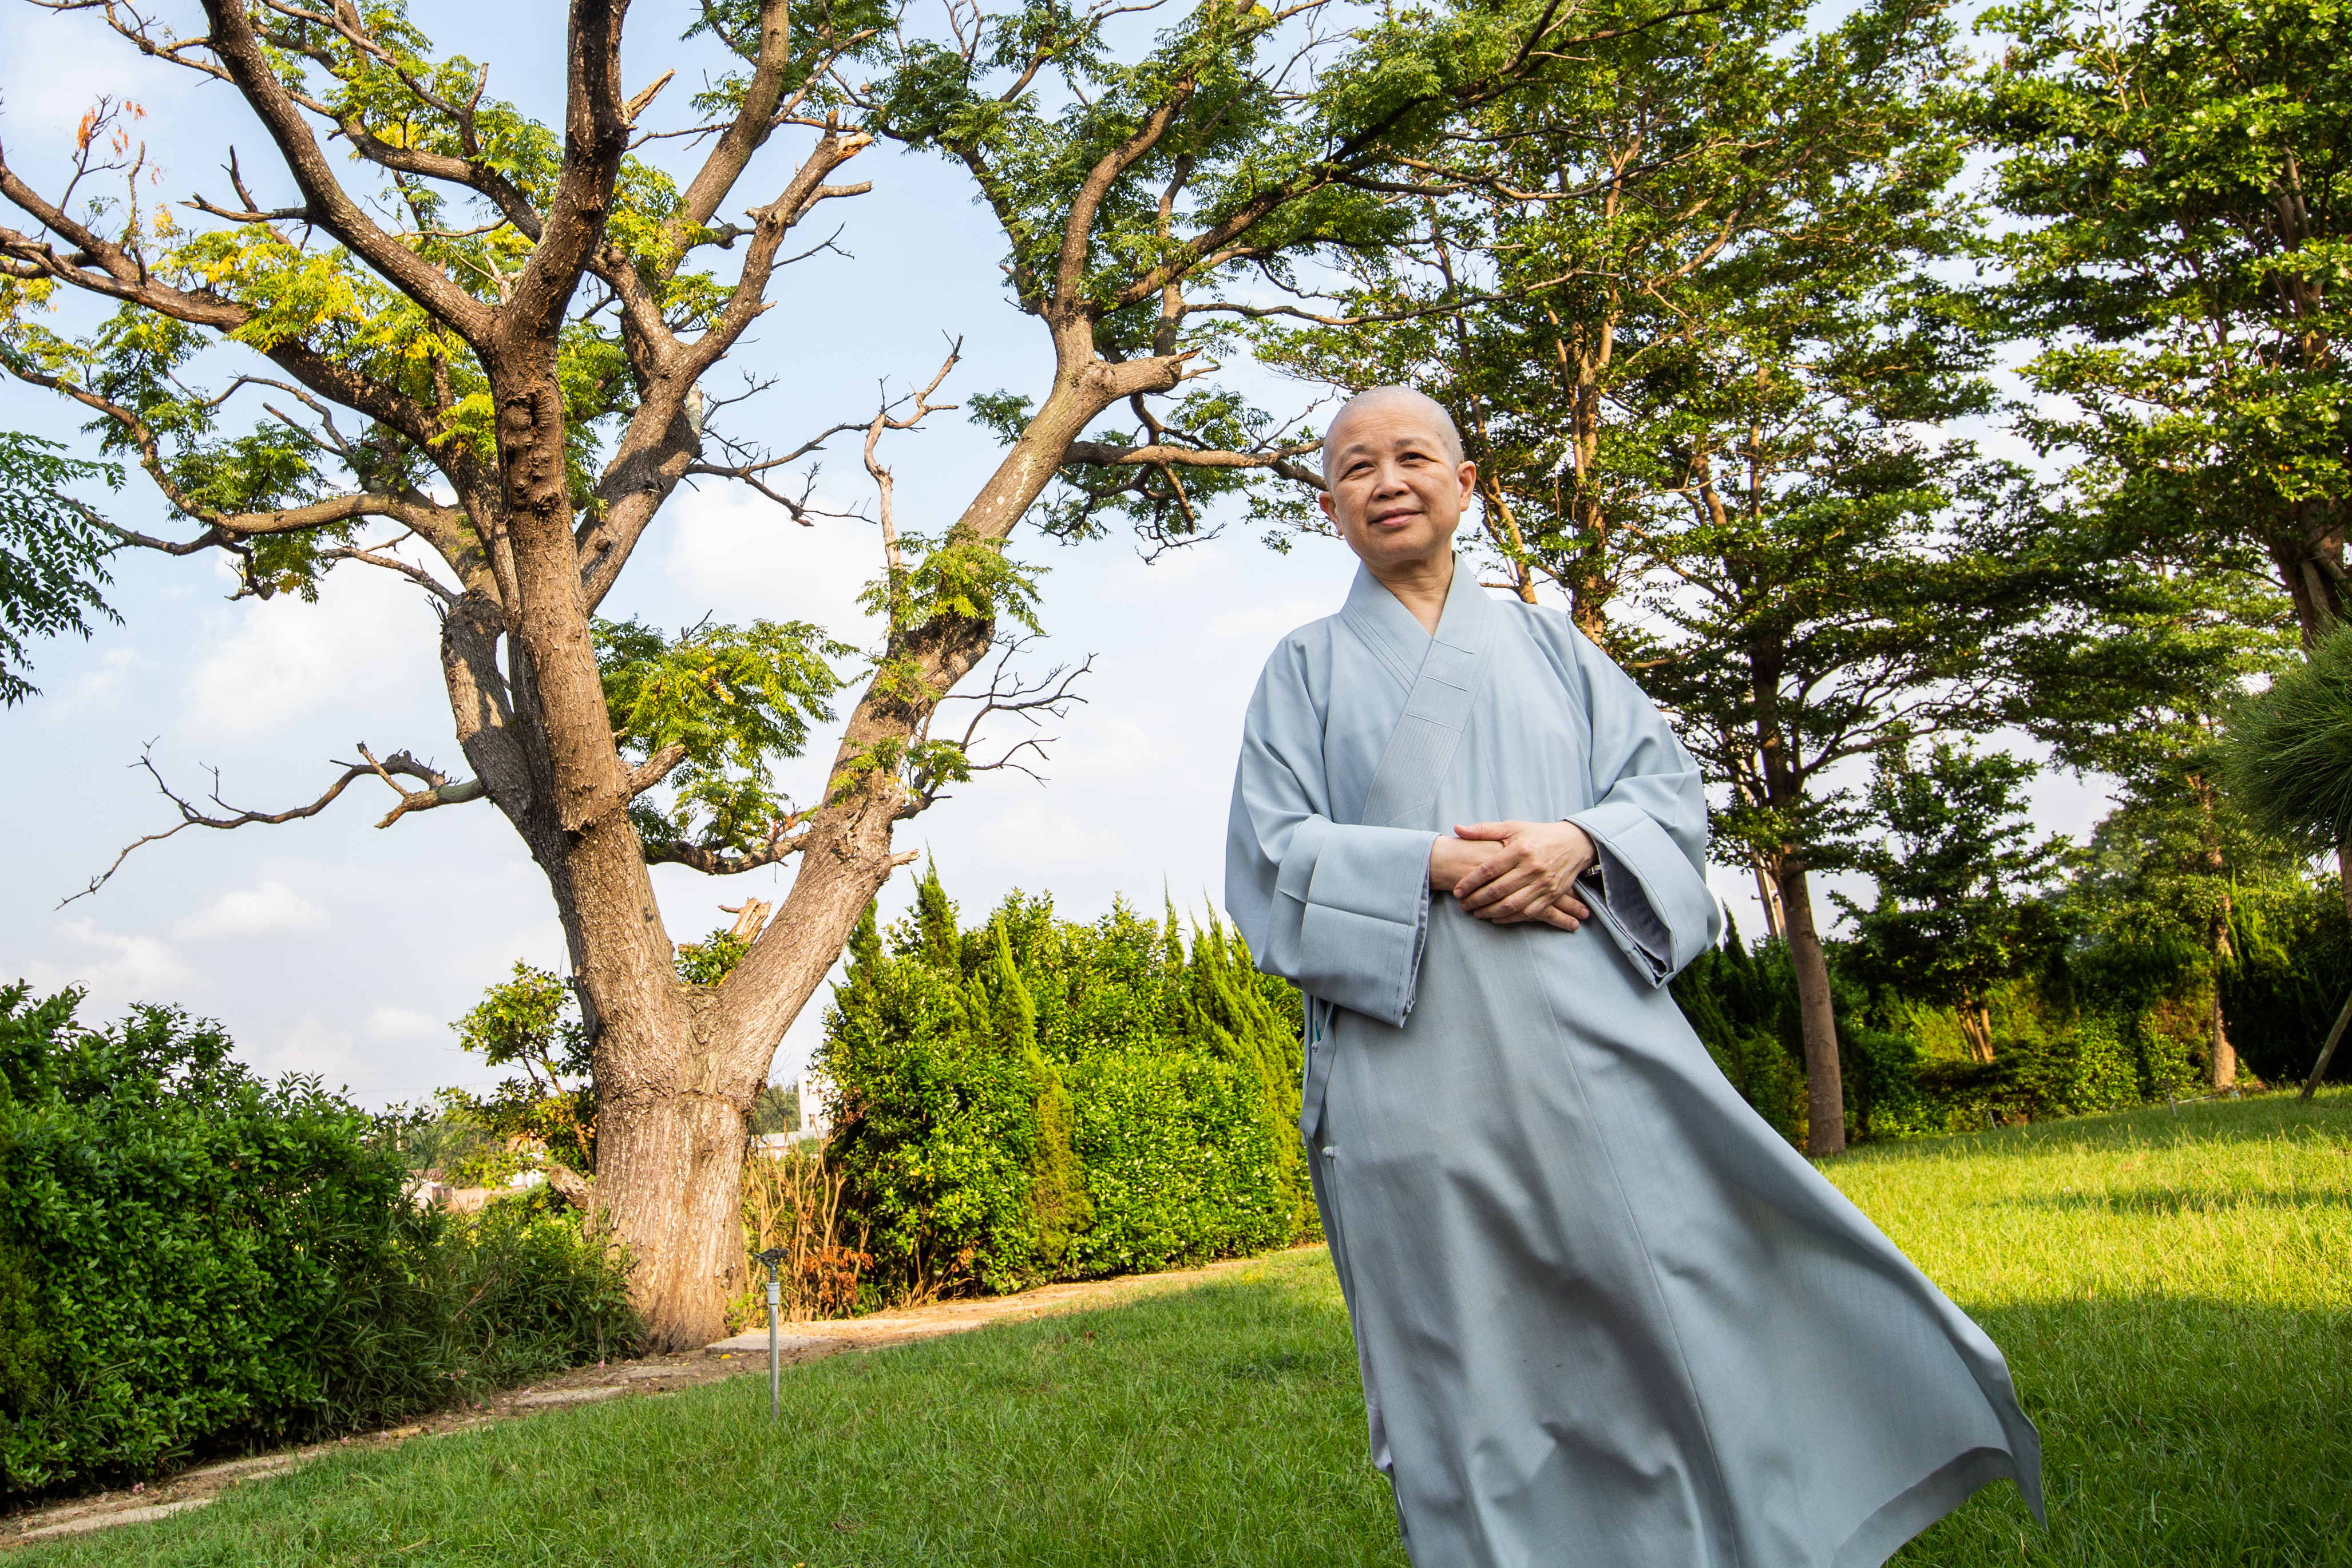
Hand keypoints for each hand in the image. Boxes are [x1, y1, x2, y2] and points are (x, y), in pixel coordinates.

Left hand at [1445, 820, 1595, 928]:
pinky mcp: (1551, 895)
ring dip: (1490, 911)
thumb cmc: (1538, 835)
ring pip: (1512, 904)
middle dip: (1477, 900)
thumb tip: (1457, 829)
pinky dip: (1510, 918)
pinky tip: (1496, 917)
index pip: (1489, 870)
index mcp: (1520, 849)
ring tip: (1476, 913)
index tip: (1457, 891)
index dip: (1471, 882)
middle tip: (1463, 905)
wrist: (1574, 843)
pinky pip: (1528, 912)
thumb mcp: (1513, 827)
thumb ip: (1484, 830)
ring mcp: (1543, 883)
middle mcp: (1532, 867)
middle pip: (1498, 890)